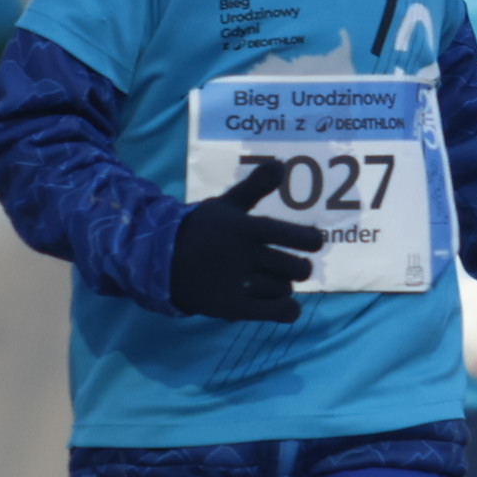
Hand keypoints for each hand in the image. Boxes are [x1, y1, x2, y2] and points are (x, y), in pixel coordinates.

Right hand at [166, 156, 323, 323]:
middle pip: (295, 268)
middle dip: (299, 267)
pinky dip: (287, 309)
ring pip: (284, 289)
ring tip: (271, 279)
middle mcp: (244, 257)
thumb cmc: (201, 230)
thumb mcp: (227, 204)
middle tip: (292, 265)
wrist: (162, 261)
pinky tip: (284, 304)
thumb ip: (255, 187)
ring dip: (283, 285)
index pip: (293, 236)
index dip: (310, 240)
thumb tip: (280, 163)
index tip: (314, 241)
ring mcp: (239, 284)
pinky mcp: (233, 308)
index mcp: (246, 229)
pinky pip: (275, 313)